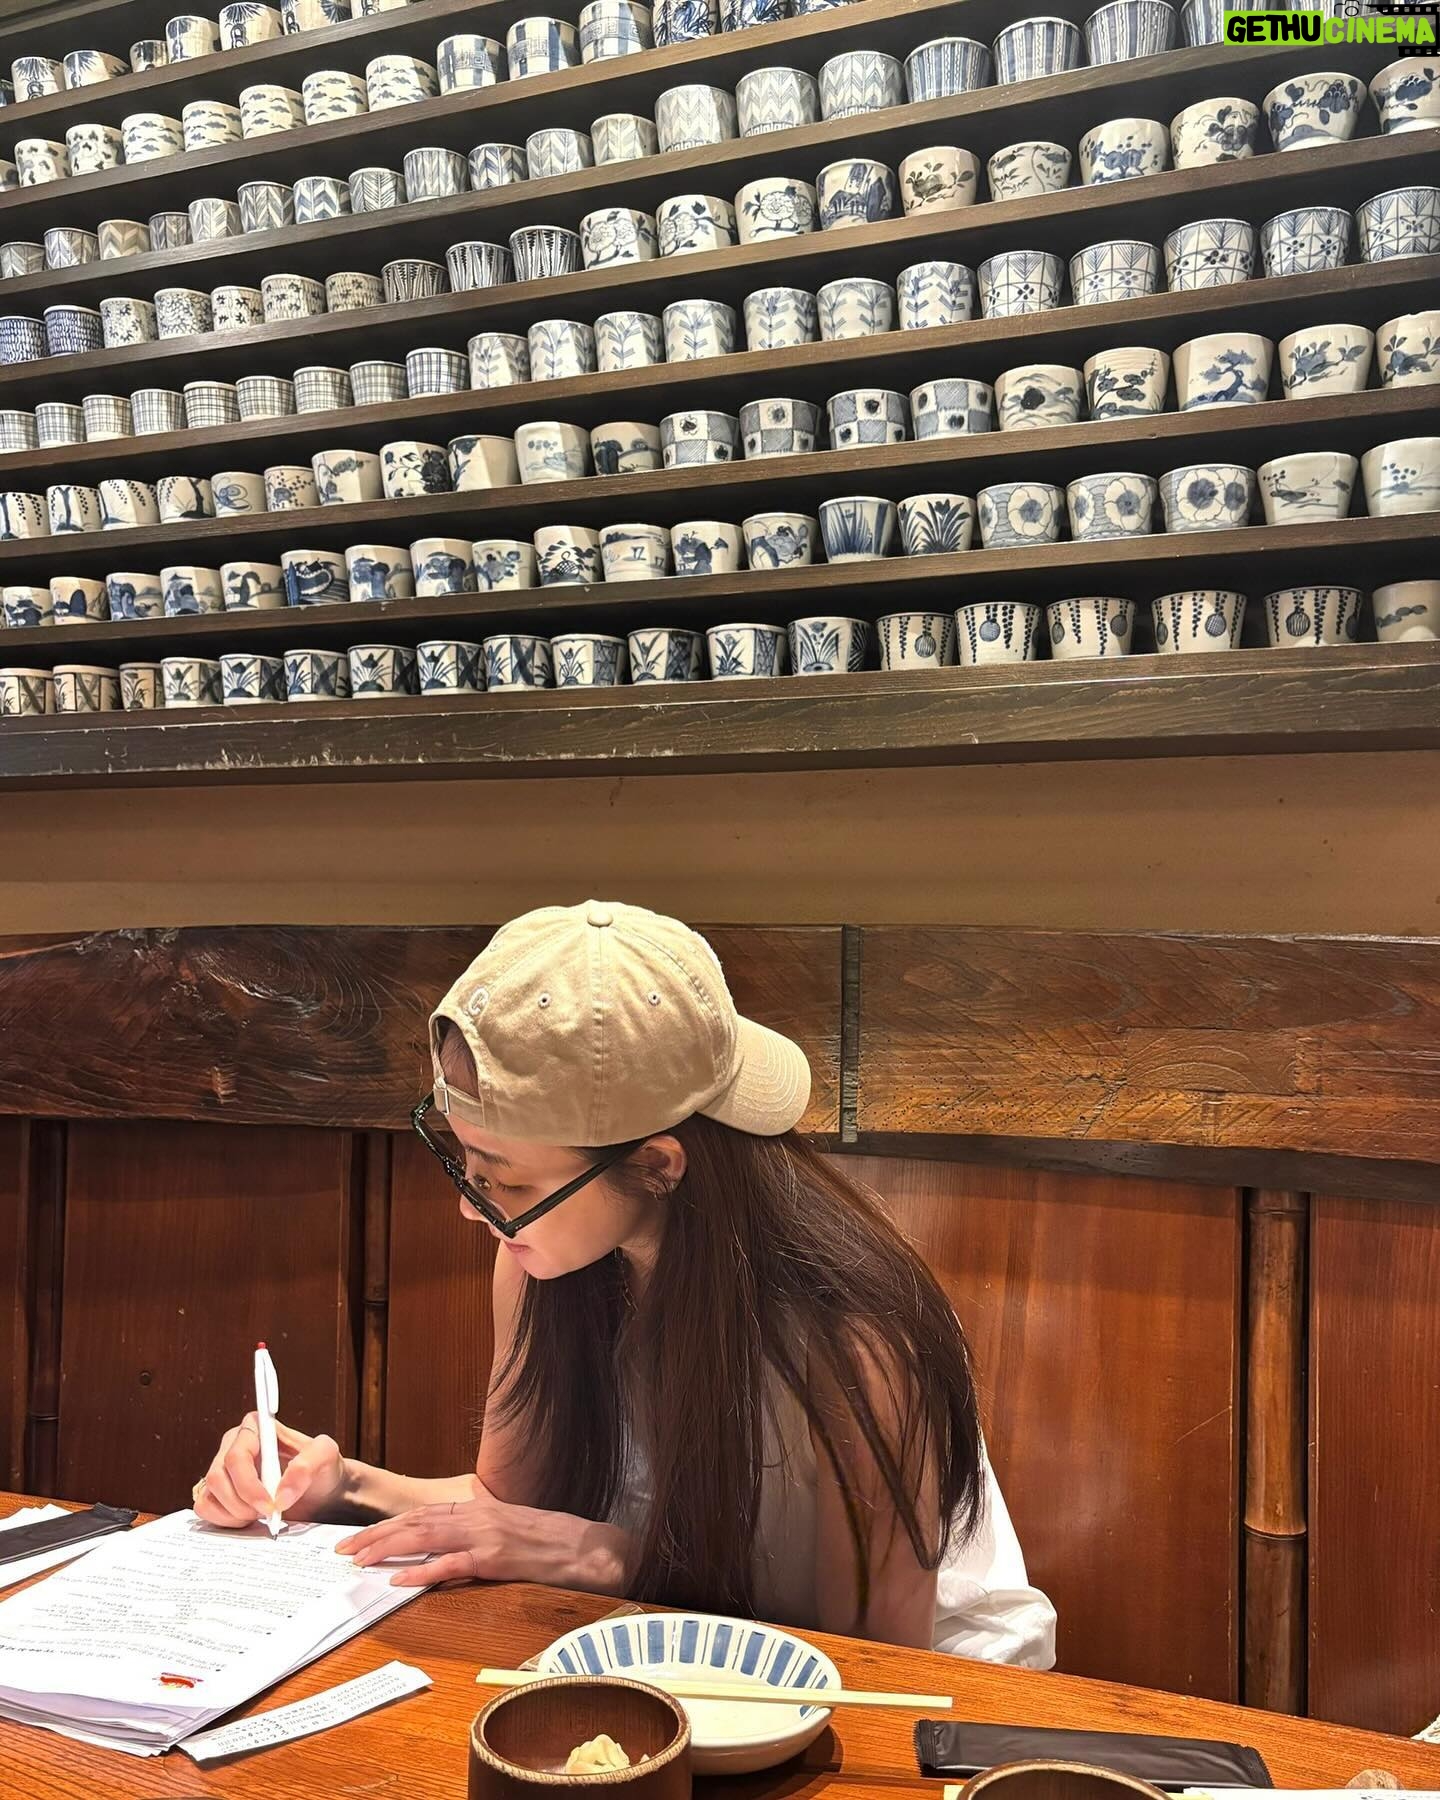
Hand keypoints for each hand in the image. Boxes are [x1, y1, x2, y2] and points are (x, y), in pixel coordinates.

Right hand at [192, 1414, 346, 1528]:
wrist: (321, 1493)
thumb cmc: (321, 1468)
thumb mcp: (326, 1457)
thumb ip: (307, 1466)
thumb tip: (280, 1495)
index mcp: (255, 1428)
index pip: (237, 1456)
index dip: (249, 1485)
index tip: (271, 1505)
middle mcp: (233, 1445)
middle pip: (218, 1477)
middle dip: (243, 1503)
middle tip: (270, 1514)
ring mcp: (222, 1469)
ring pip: (209, 1494)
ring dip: (234, 1513)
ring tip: (261, 1515)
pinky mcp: (217, 1492)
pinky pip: (205, 1508)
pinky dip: (224, 1520)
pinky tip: (248, 1519)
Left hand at [336, 1483, 538, 1587]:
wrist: (588, 1547)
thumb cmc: (551, 1540)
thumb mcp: (509, 1527)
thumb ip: (479, 1529)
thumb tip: (450, 1539)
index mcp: (477, 1508)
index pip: (421, 1513)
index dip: (387, 1524)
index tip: (358, 1537)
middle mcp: (476, 1516)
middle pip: (415, 1521)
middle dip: (375, 1535)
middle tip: (343, 1549)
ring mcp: (485, 1536)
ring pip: (425, 1538)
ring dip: (388, 1549)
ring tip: (359, 1560)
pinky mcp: (496, 1559)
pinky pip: (452, 1564)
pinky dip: (422, 1572)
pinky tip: (399, 1581)